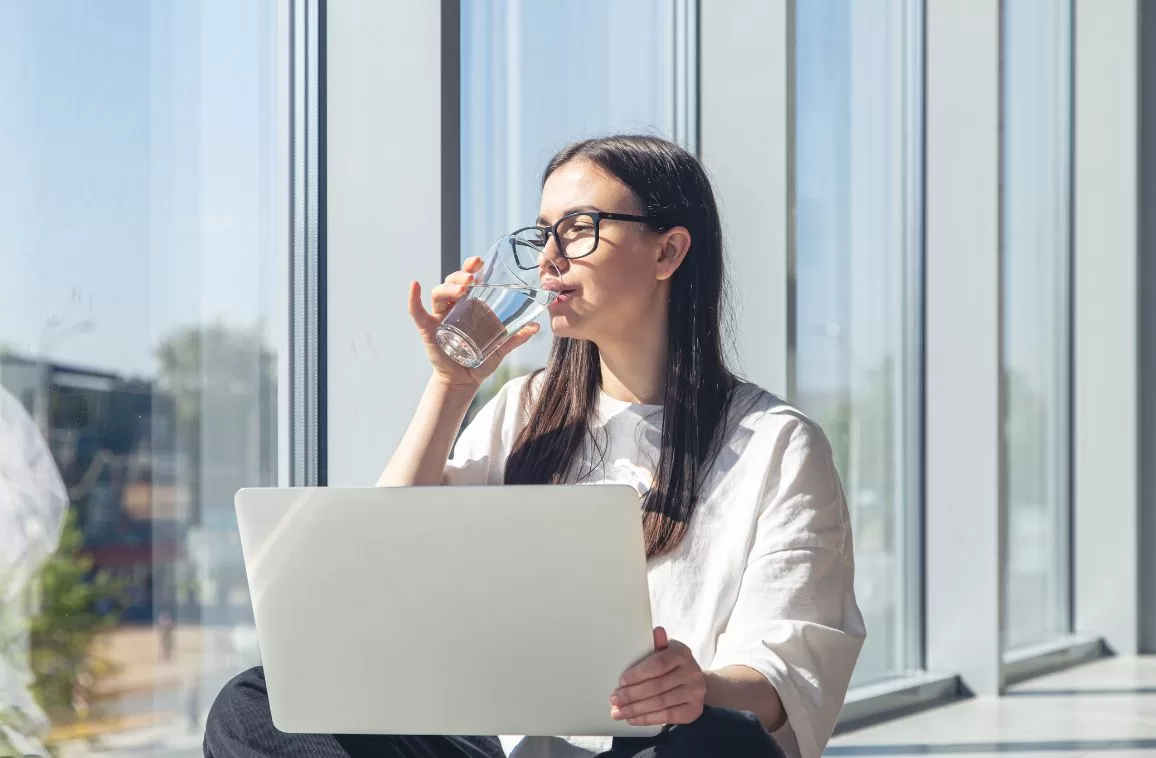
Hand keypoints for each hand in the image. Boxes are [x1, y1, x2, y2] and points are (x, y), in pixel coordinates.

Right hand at [407, 256, 539, 390]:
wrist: (465, 379)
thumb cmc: (481, 359)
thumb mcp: (501, 347)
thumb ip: (516, 337)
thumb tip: (536, 327)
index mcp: (469, 304)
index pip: (468, 280)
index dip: (471, 268)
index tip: (480, 262)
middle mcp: (453, 306)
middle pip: (452, 282)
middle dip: (461, 275)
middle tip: (473, 278)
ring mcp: (440, 317)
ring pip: (439, 293)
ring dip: (448, 287)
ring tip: (462, 289)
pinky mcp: (428, 330)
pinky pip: (417, 312)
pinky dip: (413, 299)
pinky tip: (414, 285)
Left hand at [610, 627, 705, 726]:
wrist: (695, 682)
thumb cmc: (672, 664)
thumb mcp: (665, 650)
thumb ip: (657, 644)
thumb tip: (657, 631)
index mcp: (682, 653)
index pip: (658, 664)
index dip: (638, 674)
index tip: (621, 681)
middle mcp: (692, 672)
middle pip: (657, 686)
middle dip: (632, 695)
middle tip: (614, 700)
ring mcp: (695, 692)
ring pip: (661, 703)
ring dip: (636, 709)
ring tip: (618, 712)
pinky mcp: (694, 710)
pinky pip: (668, 716)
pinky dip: (647, 719)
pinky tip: (633, 719)